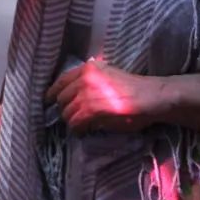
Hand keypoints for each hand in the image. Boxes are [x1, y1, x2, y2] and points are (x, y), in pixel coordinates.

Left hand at [45, 59, 166, 135]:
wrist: (150, 97)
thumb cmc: (133, 88)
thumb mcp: (107, 74)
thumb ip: (90, 79)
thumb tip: (75, 93)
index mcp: (88, 68)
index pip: (60, 81)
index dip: (52, 93)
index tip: (49, 101)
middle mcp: (84, 78)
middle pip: (61, 98)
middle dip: (64, 110)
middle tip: (72, 118)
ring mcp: (87, 94)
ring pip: (67, 113)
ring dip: (71, 122)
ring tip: (80, 126)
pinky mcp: (92, 110)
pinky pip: (75, 123)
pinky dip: (77, 130)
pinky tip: (84, 131)